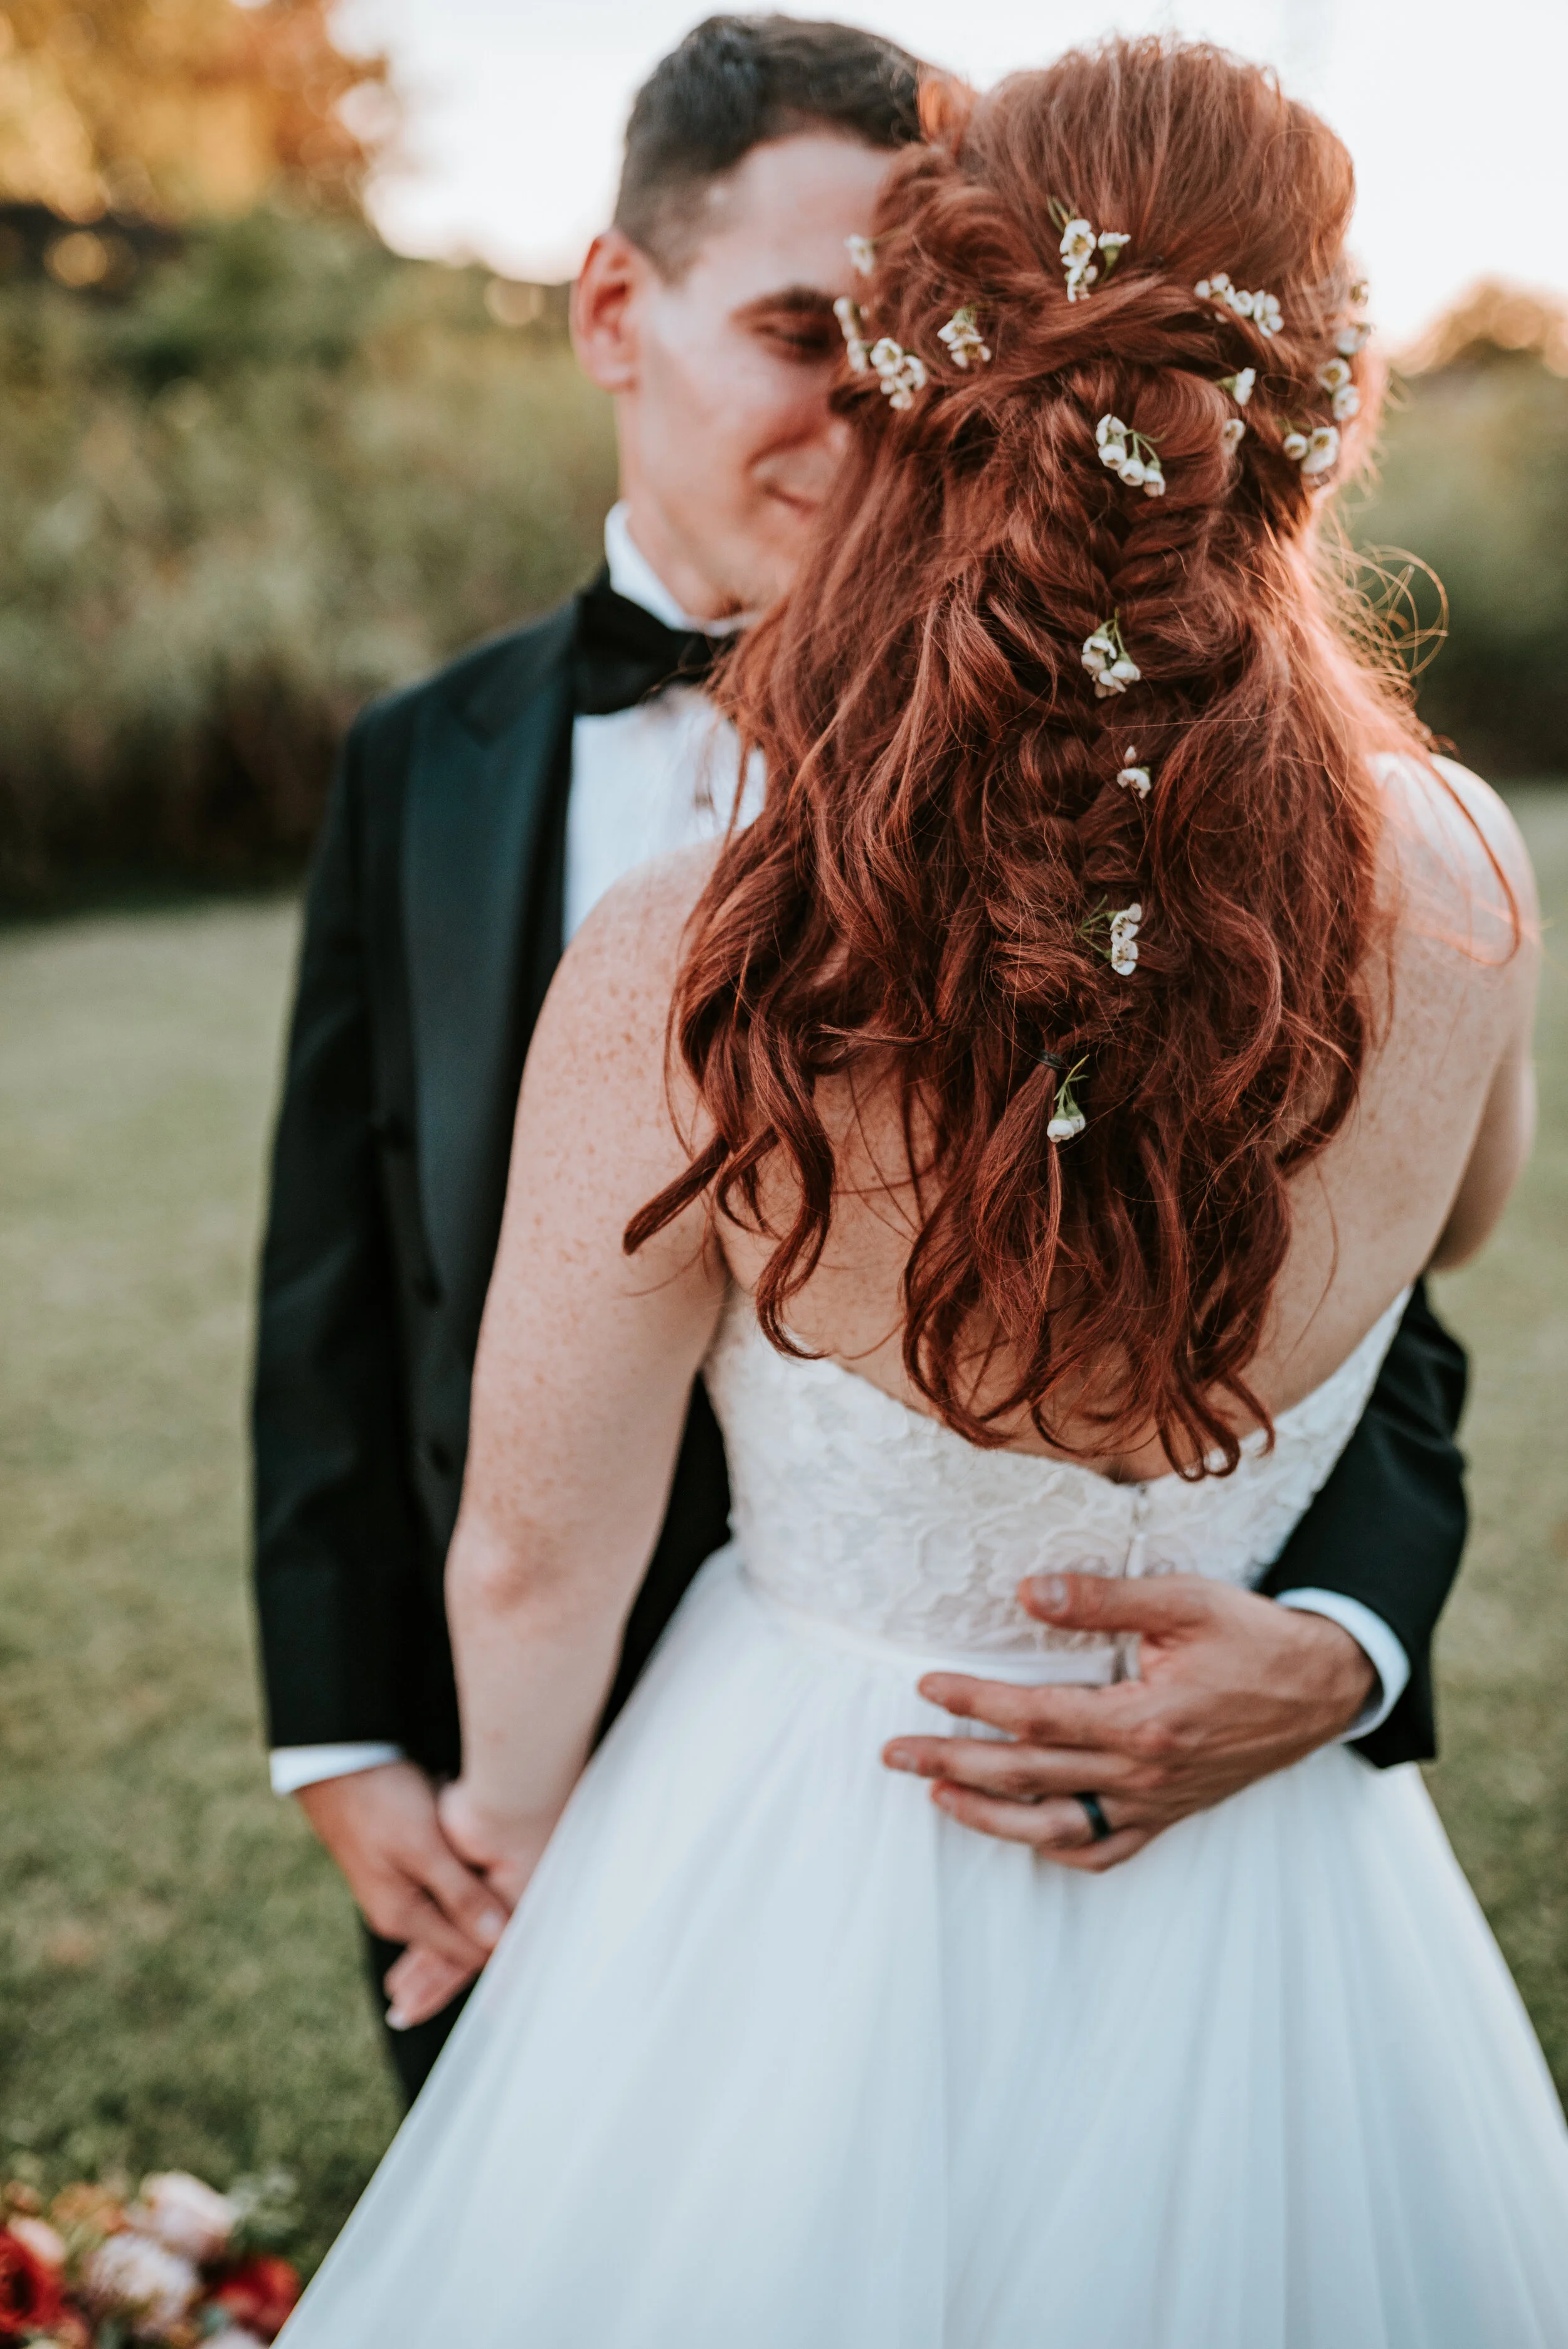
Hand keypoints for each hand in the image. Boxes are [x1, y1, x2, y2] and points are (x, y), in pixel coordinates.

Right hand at [378, 1782, 557, 2031]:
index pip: (466, 1955)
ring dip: (483, 1920)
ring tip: (528, 1919)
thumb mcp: (424, 1846)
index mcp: (404, 1917)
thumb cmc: (381, 1800)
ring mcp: (398, 1892)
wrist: (336, 1765)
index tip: (547, 1944)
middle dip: (495, 1943)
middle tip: (545, 1941)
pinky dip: (468, 1897)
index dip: (505, 1949)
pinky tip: (492, 1889)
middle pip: (459, 1942)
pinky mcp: (401, 1868)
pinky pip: (444, 1894)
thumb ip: (460, 1894)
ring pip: (454, 1917)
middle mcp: (399, 1914)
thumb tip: (497, 1939)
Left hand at [882, 1572, 1376, 1871]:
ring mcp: (1157, 1804)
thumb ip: (1100, 1600)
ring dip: (988, 1817)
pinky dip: (1055, 1847)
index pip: (1036, 1718)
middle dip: (952, 1765)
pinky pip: (1104, 1850)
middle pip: (1029, 1777)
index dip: (976, 1704)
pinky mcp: (1170, 1816)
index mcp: (1145, 1722)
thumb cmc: (1251, 1637)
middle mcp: (1145, 1776)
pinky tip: (1020, 1830)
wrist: (1322, 1687)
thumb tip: (1026, 1591)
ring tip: (935, 1795)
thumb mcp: (1182, 1600)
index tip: (927, 1687)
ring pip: (1056, 1827)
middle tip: (893, 1753)